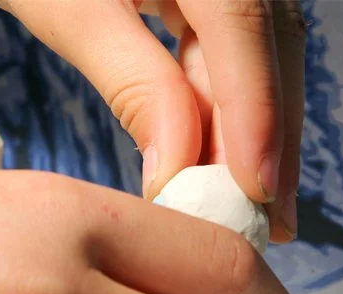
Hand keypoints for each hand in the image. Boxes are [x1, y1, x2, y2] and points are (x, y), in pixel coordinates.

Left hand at [0, 0, 305, 241]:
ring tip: (258, 206)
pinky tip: (233, 162)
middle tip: (270, 223)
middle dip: (272, 142)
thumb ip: (133, 83)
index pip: (242, 23)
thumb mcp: (70, 8)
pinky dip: (236, 113)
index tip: (256, 190)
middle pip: (271, 50)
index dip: (256, 111)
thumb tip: (178, 173)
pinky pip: (243, 57)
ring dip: (261, 137)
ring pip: (266, 61)